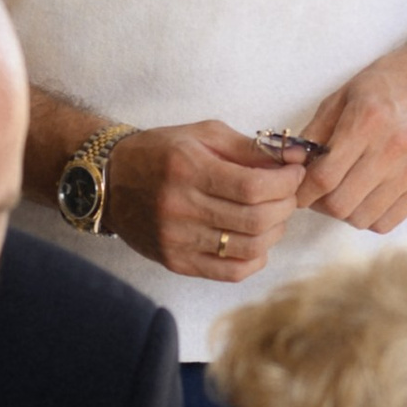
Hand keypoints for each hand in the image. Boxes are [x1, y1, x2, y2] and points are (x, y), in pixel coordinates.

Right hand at [102, 121, 303, 283]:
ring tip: (273, 215)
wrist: (109, 181)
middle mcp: (180, 207)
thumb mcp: (203, 135)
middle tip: (288, 194)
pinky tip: (256, 242)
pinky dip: (255, 259)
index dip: (285, 182)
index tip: (294, 173)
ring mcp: (177, 240)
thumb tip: (297, 155)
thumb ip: (250, 147)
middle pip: (255, 219)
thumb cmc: (161, 152)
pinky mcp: (176, 262)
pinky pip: (229, 272)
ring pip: (248, 248)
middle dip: (285, 206)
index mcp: (188, 169)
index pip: (253, 186)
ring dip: (274, 232)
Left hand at [298, 22, 406, 232]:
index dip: (302, 192)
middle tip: (318, 192)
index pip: (323, 177)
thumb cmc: (391, 81)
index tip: (297, 191)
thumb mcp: (346, 93)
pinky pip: (388, 222)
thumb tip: (292, 164)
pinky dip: (369, 217)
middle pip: (340, 203)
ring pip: (362, 218)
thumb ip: (316, 130)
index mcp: (367, 121)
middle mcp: (393, 148)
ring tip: (344, 192)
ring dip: (345, 211)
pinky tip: (367, 197)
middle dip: (320, 203)